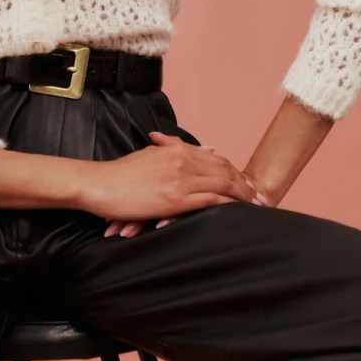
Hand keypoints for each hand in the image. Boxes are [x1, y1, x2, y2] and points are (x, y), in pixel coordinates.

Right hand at [98, 131, 270, 237]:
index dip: (235, 171)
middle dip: (245, 183)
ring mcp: (181, 179)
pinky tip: (238, 212)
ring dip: (242, 195)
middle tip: (260, 197)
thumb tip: (205, 149)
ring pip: (223, 184)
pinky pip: (211, 200)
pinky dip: (228, 205)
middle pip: (225, 170)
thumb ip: (177, 151)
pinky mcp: (176, 199)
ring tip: (254, 206)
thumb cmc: (122, 174)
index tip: (247, 182)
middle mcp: (183, 161)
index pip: (216, 159)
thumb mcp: (152, 155)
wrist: (100, 184)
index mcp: (177, 150)